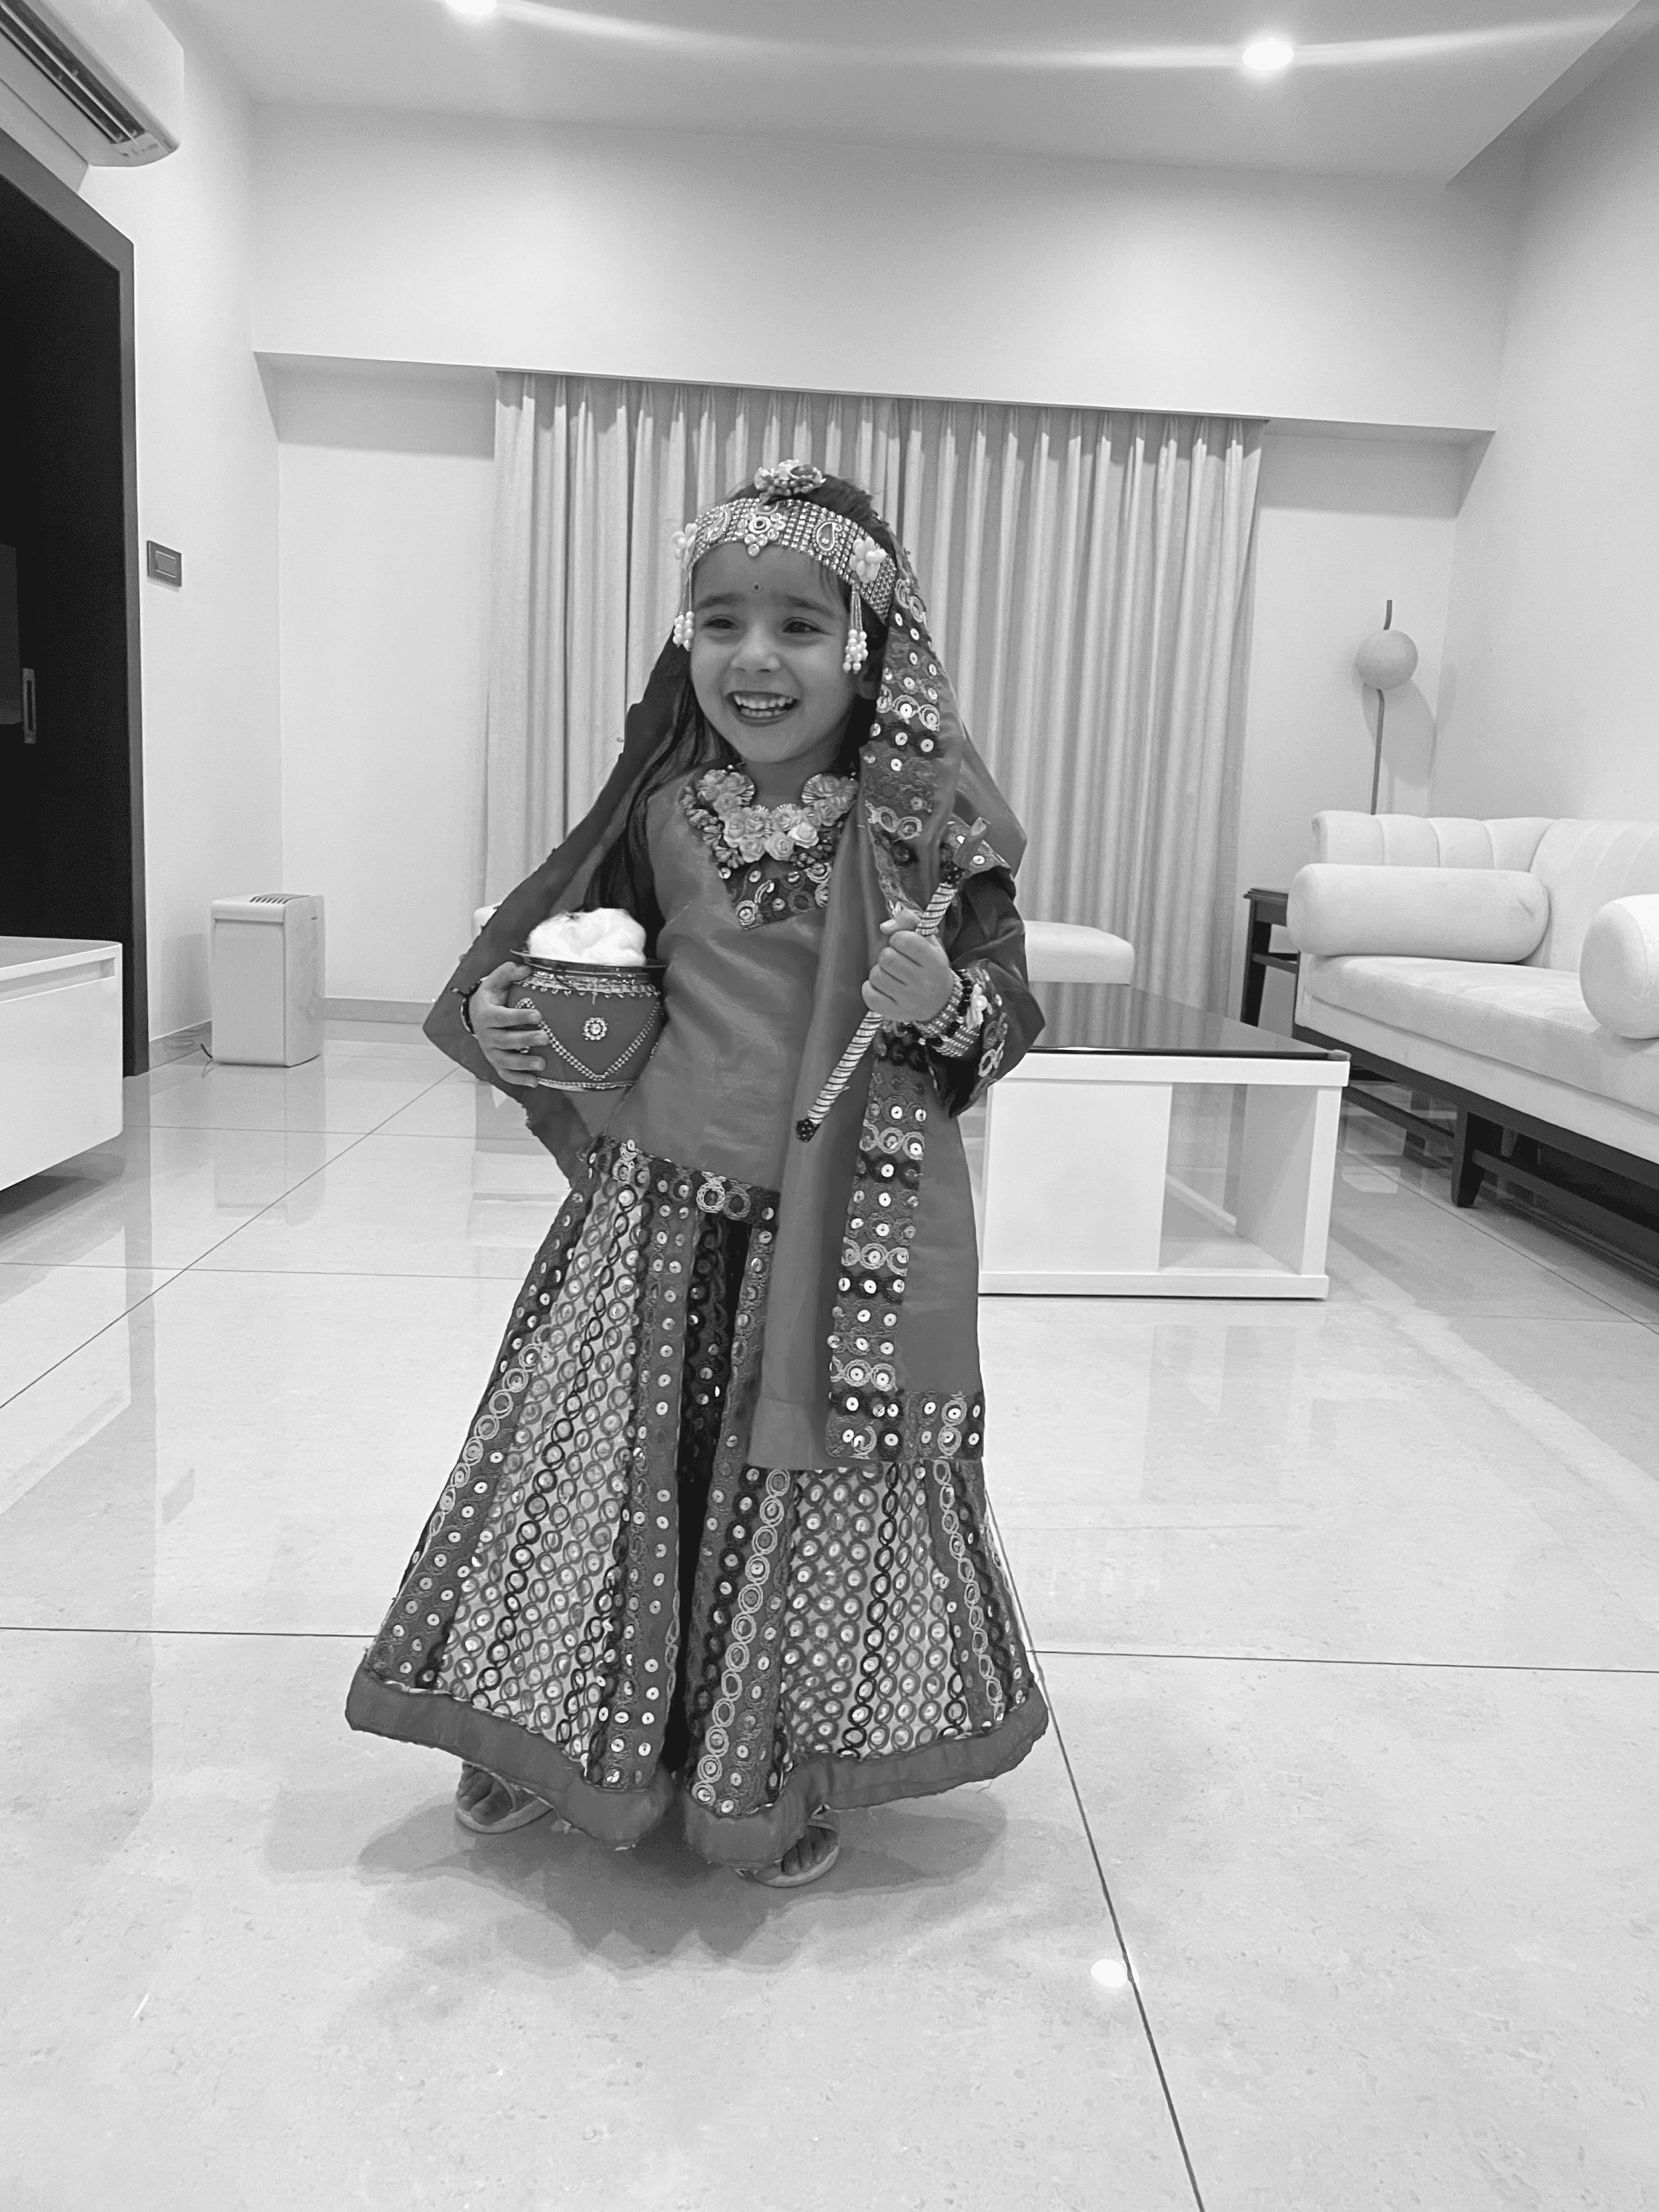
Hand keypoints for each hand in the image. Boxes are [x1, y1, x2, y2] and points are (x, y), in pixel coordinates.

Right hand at [468, 961, 546, 1083]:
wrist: (476, 1013)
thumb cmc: (490, 997)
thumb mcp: (495, 981)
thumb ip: (508, 972)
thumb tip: (526, 969)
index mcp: (486, 1015)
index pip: (501, 1017)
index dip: (519, 1017)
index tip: (538, 1015)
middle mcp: (486, 1035)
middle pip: (504, 1040)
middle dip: (525, 1040)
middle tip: (545, 1038)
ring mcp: (490, 1051)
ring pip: (504, 1060)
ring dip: (523, 1064)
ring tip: (542, 1064)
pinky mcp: (495, 1062)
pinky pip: (505, 1074)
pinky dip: (518, 1080)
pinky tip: (535, 1082)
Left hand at [862, 910, 955, 1026]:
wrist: (941, 1002)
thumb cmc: (930, 966)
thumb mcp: (929, 940)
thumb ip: (908, 921)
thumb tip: (885, 927)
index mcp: (934, 961)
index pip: (903, 939)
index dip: (897, 938)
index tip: (903, 945)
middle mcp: (924, 982)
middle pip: (886, 958)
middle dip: (886, 955)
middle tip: (896, 961)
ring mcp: (910, 1000)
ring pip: (876, 976)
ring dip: (879, 972)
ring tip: (891, 975)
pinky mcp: (896, 1012)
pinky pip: (870, 996)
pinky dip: (870, 988)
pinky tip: (881, 987)